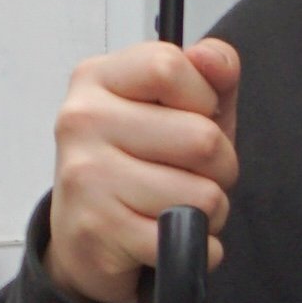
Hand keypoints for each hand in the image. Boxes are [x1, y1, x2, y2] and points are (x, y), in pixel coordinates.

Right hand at [45, 39, 240, 302]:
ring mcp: (85, 175)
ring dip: (209, 209)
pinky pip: (187, 236)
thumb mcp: (184, 108)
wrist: (88, 236)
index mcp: (98, 79)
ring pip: (203, 194)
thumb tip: (212, 57)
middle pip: (202, 139)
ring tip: (174, 204)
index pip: (169, 66)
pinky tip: (166, 234)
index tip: (193, 115)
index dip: (204, 98)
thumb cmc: (144, 163)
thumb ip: (211, 74)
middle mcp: (81, 121)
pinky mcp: (98, 228)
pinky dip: (199, 245)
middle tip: (188, 173)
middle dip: (220, 166)